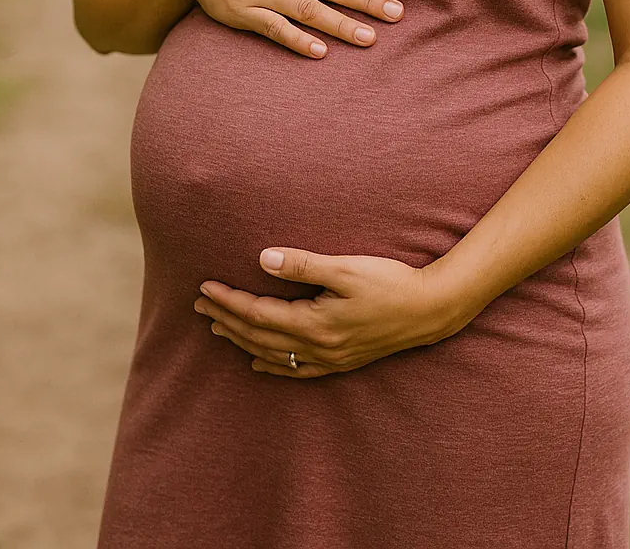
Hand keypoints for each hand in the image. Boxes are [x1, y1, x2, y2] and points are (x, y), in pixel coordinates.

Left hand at [193, 246, 471, 378]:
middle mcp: (316, 347)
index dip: (229, 301)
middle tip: (199, 306)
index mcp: (314, 323)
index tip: (205, 288)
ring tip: (219, 329)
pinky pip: (296, 370)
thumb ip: (304, 264)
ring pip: (273, 354)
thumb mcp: (346, 268)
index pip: (259, 313)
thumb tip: (263, 258)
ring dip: (243, 341)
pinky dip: (272, 366)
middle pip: (259, 336)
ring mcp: (329, 358)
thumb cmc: (390, 282)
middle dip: (228, 320)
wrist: (429, 310)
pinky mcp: (341, 361)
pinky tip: (259, 363)